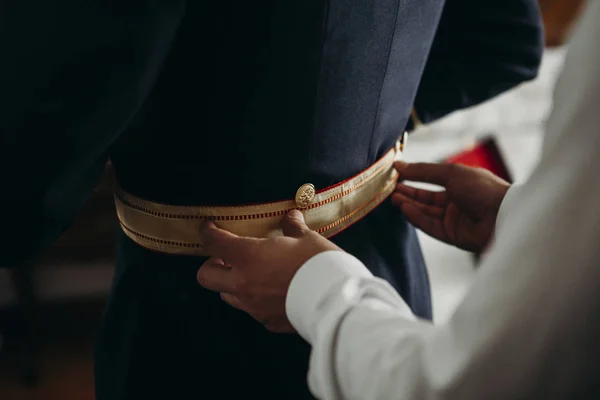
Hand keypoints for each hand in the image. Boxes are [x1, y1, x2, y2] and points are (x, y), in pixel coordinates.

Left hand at [196, 210, 340, 332]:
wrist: (336, 301)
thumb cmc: (319, 264)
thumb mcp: (307, 238)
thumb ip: (293, 227)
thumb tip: (291, 217)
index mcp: (248, 257)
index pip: (214, 242)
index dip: (207, 232)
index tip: (209, 228)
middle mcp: (243, 283)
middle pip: (206, 276)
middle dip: (212, 264)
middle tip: (228, 256)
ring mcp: (254, 306)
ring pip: (227, 296)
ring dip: (232, 284)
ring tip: (251, 274)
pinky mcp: (268, 322)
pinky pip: (253, 311)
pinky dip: (256, 301)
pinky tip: (272, 293)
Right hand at [392, 161, 509, 252]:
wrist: (503, 215)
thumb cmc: (482, 189)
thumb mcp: (451, 173)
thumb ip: (423, 171)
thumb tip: (399, 165)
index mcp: (461, 184)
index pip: (431, 181)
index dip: (414, 177)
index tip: (395, 174)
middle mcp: (456, 201)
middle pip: (426, 198)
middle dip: (408, 193)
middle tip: (390, 188)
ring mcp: (454, 219)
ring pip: (426, 212)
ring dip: (409, 204)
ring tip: (394, 198)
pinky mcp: (452, 236)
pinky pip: (430, 225)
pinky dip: (417, 217)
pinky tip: (405, 209)